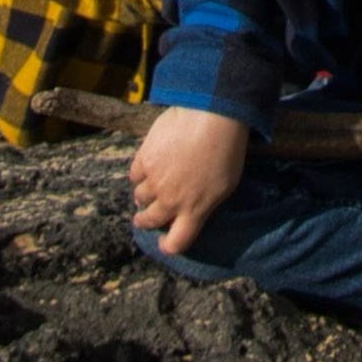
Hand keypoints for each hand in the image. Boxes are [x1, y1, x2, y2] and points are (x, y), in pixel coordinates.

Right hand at [129, 106, 249, 256]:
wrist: (212, 116)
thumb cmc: (227, 150)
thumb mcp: (226, 185)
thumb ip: (206, 203)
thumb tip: (194, 211)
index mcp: (195, 210)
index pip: (177, 243)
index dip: (168, 245)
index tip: (164, 240)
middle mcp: (171, 200)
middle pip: (149, 221)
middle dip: (145, 220)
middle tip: (144, 216)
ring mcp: (155, 181)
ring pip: (139, 197)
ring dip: (143, 195)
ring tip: (148, 188)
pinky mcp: (144, 159)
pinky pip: (134, 175)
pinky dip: (139, 174)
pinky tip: (147, 167)